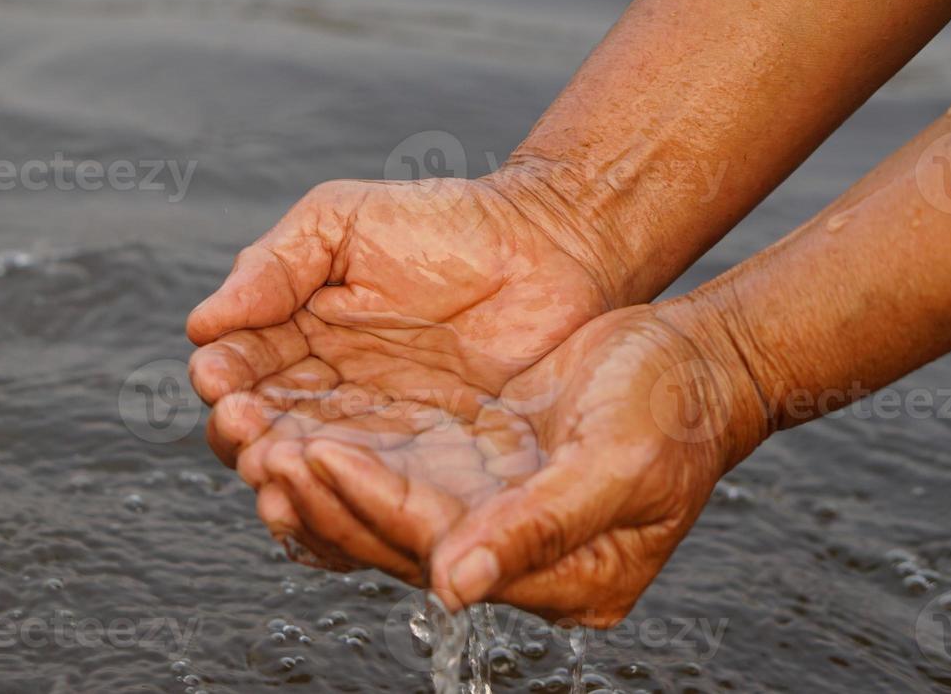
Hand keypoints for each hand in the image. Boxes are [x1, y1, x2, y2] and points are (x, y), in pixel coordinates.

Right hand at [185, 172, 622, 582]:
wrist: (552, 247)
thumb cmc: (446, 223)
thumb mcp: (341, 221)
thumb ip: (272, 265)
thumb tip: (202, 324)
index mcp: (297, 335)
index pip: (240, 368)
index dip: (223, 379)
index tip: (217, 379)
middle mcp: (326, 393)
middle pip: (263, 431)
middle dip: (243, 434)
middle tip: (244, 428)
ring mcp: (376, 436)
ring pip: (309, 474)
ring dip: (282, 479)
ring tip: (274, 470)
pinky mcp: (427, 471)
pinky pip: (373, 502)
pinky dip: (340, 513)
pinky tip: (322, 508)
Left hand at [215, 302, 762, 625]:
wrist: (693, 363)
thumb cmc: (672, 411)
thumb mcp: (617, 466)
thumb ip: (538, 528)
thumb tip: (457, 587)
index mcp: (561, 577)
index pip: (436, 549)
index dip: (370, 505)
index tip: (311, 454)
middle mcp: (513, 559)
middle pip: (395, 540)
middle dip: (322, 496)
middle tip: (256, 447)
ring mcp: (489, 518)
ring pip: (382, 511)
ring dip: (318, 477)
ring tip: (256, 436)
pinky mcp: (472, 478)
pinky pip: (393, 479)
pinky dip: (344, 456)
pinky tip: (297, 427)